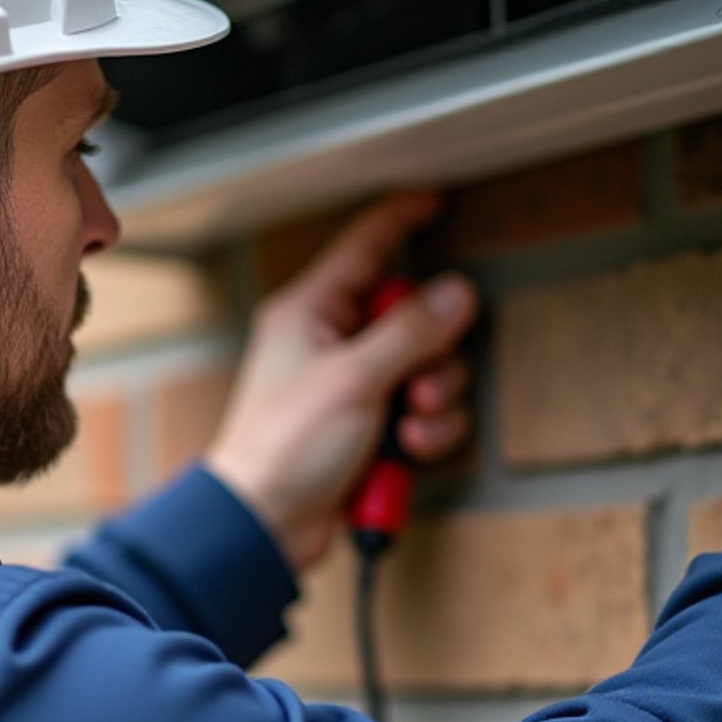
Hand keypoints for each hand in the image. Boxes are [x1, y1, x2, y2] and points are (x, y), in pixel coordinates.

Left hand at [205, 193, 478, 572]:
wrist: (266, 522)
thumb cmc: (283, 447)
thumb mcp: (354, 378)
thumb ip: (411, 332)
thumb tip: (455, 294)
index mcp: (309, 313)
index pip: (364, 248)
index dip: (401, 220)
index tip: (435, 200)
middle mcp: (330, 343)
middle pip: (413, 318)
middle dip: (433, 354)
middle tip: (417, 386)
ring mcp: (352, 388)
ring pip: (427, 370)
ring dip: (433, 401)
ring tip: (408, 428)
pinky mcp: (368, 429)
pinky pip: (421, 415)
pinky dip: (425, 435)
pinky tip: (406, 453)